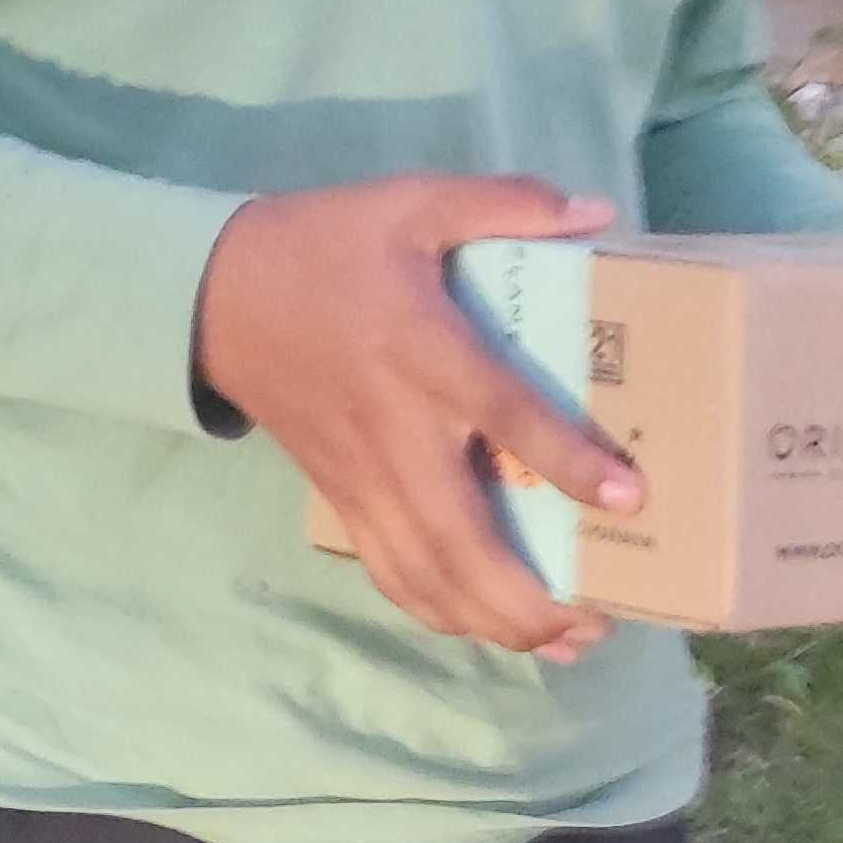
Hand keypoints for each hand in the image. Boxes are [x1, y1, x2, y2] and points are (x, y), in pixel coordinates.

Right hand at [197, 177, 642, 657]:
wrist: (215, 294)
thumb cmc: (326, 246)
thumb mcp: (411, 200)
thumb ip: (505, 202)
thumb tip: (596, 211)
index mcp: (421, 351)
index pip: (502, 414)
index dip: (565, 458)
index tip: (627, 494)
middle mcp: (394, 429)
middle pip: (460, 537)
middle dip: (527, 596)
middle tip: (598, 620)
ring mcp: (362, 475)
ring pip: (424, 574)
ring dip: (492, 622)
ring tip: (562, 642)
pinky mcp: (340, 498)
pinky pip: (390, 571)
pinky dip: (438, 611)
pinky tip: (484, 628)